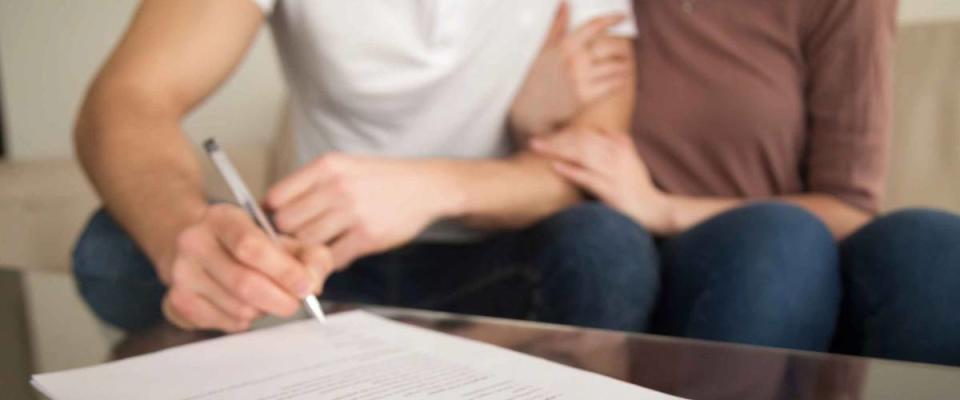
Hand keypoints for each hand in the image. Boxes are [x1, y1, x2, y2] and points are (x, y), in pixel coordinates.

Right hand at [161, 204, 331, 331]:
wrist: (198, 247)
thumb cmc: (247, 243)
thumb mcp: (281, 238)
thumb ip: (309, 256)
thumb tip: (312, 283)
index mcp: (221, 218)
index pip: (251, 246)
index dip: (284, 271)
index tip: (306, 286)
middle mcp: (193, 242)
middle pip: (244, 283)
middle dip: (280, 299)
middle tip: (294, 302)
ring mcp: (180, 273)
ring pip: (237, 308)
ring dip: (262, 310)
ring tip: (265, 298)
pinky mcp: (176, 302)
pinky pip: (223, 324)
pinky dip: (243, 321)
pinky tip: (243, 305)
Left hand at [266, 154, 461, 268]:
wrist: (426, 186)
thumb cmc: (380, 179)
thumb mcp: (343, 167)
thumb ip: (310, 185)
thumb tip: (270, 211)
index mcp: (327, 166)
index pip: (277, 197)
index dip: (271, 216)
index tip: (276, 226)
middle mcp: (337, 186)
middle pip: (287, 224)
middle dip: (287, 237)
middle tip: (294, 244)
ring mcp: (354, 212)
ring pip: (307, 243)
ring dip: (307, 252)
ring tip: (315, 251)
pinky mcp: (368, 236)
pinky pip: (333, 258)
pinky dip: (330, 262)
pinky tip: (338, 252)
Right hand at [511, 2, 632, 134]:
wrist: (529, 109)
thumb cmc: (536, 76)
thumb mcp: (544, 49)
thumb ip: (557, 25)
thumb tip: (564, 2)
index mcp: (564, 46)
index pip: (594, 26)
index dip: (612, 19)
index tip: (622, 17)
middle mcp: (574, 61)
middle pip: (610, 47)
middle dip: (622, 48)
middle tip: (626, 50)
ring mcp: (580, 80)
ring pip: (614, 67)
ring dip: (623, 65)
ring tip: (625, 65)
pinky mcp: (584, 97)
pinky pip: (611, 86)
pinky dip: (620, 81)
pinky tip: (621, 79)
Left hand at [531, 129, 672, 233]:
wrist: (655, 211)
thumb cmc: (640, 189)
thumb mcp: (634, 162)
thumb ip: (622, 146)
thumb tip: (612, 133)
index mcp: (620, 147)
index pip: (587, 134)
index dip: (565, 133)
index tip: (547, 136)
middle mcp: (616, 156)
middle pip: (581, 141)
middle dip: (555, 139)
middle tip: (534, 141)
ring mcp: (614, 172)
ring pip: (582, 154)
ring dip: (557, 150)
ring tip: (538, 149)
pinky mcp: (611, 190)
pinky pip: (588, 177)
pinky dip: (571, 171)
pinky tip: (556, 167)